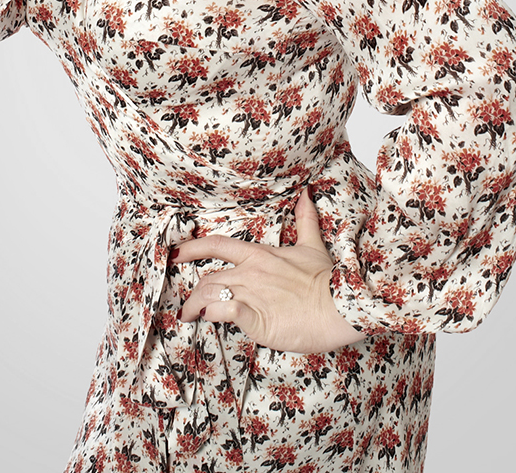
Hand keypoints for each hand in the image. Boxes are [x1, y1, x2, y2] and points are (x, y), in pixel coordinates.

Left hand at [172, 185, 365, 353]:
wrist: (341, 305)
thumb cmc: (327, 279)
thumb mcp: (312, 245)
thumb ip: (304, 220)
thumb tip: (305, 194)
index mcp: (259, 254)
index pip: (216, 244)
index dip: (191, 248)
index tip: (174, 254)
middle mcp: (250, 272)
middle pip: (208, 278)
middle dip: (193, 293)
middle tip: (187, 307)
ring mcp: (251, 294)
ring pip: (209, 295)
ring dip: (196, 307)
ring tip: (191, 318)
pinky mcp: (256, 319)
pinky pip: (224, 312)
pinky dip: (212, 315)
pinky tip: (210, 320)